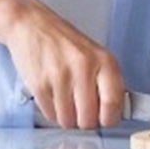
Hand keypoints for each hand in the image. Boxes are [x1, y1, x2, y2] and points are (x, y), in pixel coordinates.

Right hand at [1, 0, 124, 128]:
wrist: (33, 26)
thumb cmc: (66, 43)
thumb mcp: (94, 54)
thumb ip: (106, 80)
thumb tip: (116, 110)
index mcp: (104, 60)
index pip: (113, 101)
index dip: (110, 118)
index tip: (106, 120)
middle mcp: (84, 68)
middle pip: (88, 119)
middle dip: (85, 122)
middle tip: (82, 111)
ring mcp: (61, 77)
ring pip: (68, 121)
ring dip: (67, 118)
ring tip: (66, 99)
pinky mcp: (40, 86)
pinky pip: (50, 116)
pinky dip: (52, 112)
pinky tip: (53, 94)